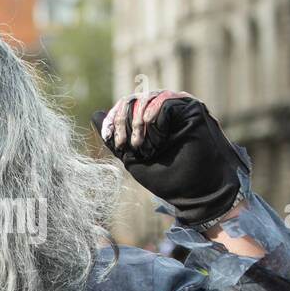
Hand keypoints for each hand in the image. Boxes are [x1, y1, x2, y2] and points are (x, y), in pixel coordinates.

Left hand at [92, 91, 246, 226]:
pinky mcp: (191, 107)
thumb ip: (114, 137)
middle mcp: (163, 109)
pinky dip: (155, 119)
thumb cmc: (165, 177)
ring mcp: (178, 106)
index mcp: (148, 120)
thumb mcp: (131, 157)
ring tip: (144, 147)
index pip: (124, 106)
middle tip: (129, 146)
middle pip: (132, 99)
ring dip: (138, 123)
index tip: (118, 144)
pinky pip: (164, 101)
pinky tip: (158, 139)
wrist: (193, 192)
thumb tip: (95, 114)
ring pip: (146, 98)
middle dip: (124, 122)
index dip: (115, 122)